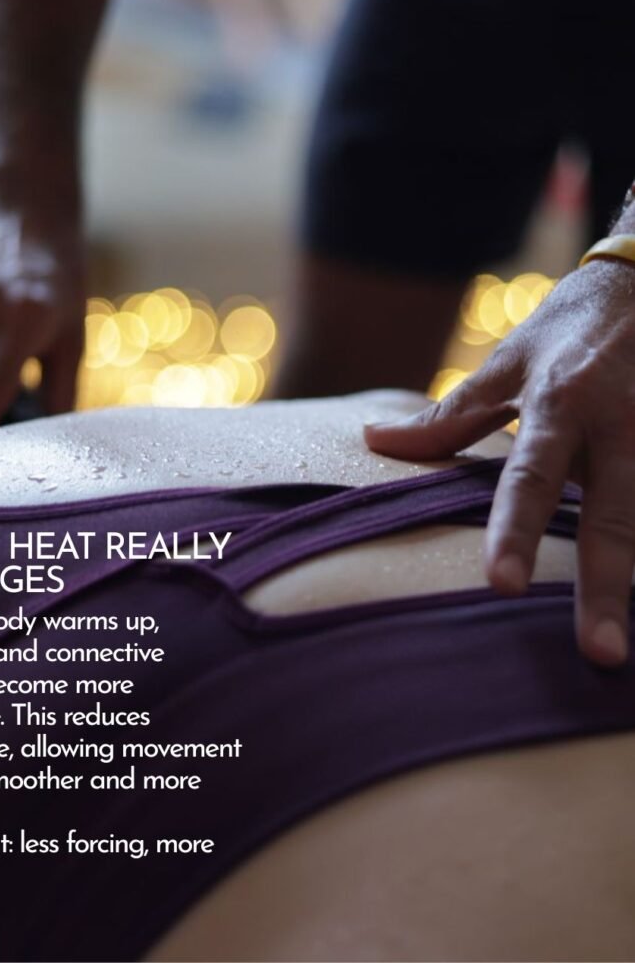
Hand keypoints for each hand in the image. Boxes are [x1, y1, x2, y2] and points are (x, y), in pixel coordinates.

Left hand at [365, 258, 634, 667]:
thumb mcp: (507, 362)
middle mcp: (618, 424)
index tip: (499, 586)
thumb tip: (372, 442)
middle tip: (601, 654)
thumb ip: (448, 415)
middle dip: (609, 588)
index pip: (529, 478)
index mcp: (559, 404)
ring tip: (629, 649)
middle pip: (614, 517)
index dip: (514, 532)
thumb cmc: (569, 328)